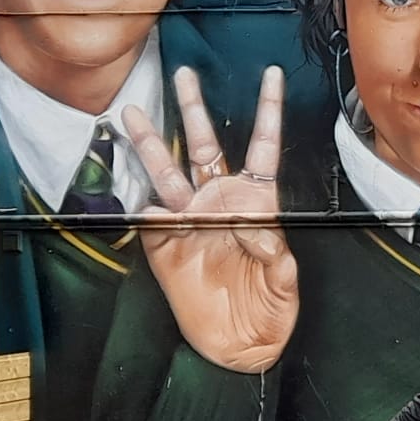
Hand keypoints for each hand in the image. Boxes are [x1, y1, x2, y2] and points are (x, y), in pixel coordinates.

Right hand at [124, 66, 297, 373]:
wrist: (242, 346)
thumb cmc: (272, 311)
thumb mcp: (286, 283)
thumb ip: (276, 254)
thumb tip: (254, 227)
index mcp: (257, 204)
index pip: (263, 148)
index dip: (267, 112)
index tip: (270, 76)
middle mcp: (221, 204)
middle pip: (205, 148)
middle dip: (192, 110)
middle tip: (182, 75)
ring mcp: (191, 222)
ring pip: (167, 174)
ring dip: (150, 145)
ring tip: (133, 115)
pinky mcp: (165, 247)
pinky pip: (151, 221)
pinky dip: (147, 211)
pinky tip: (148, 205)